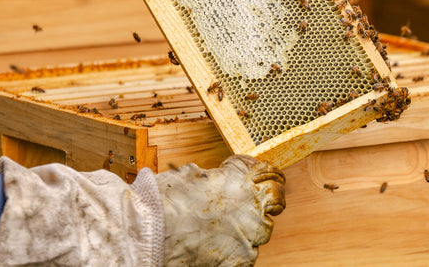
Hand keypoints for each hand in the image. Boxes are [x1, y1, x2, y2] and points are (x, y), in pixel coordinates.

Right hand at [156, 155, 285, 266]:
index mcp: (238, 179)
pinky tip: (219, 247)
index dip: (266, 172)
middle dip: (268, 199)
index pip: (268, 171)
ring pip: (263, 231)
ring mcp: (248, 236)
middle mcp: (250, 206)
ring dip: (250, 227)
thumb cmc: (165, 201)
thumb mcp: (188, 174)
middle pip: (276, 199)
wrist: (152, 234)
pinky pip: (247, 255)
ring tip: (228, 228)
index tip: (265, 175)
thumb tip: (210, 176)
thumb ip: (209, 176)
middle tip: (258, 201)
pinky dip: (237, 251)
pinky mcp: (240, 262)